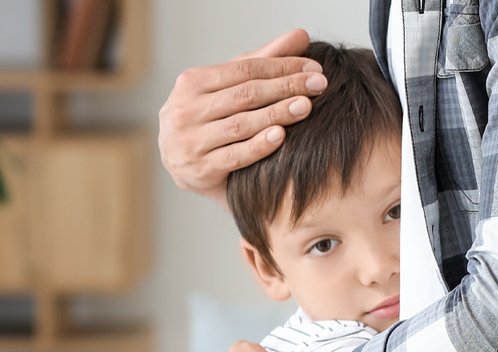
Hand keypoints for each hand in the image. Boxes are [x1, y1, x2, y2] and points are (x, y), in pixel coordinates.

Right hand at [158, 29, 326, 206]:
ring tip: (306, 106)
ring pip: (240, 124)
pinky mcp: (200, 170)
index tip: (314, 69)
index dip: (282, 67)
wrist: (178, 163)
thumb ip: (263, 62)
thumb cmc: (210, 117)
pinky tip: (281, 135)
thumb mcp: (229, 86)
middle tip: (319, 84)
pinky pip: (235, 156)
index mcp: (192, 82)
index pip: (245, 69)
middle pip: (245, 95)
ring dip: (276, 114)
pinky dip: (259, 145)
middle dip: (285, 87)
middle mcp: (186, 109)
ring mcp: (191, 141)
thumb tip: (301, 35)